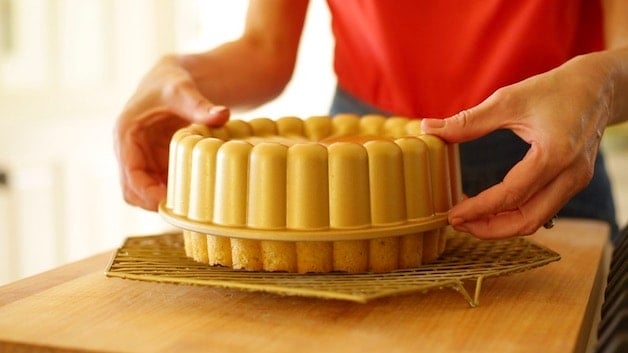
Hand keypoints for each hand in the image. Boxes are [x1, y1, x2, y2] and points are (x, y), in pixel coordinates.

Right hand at [114, 55, 229, 210]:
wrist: (173, 79)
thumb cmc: (172, 81)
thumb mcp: (183, 90)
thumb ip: (200, 104)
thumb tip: (223, 114)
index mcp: (126, 134)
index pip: (130, 174)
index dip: (147, 192)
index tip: (170, 202)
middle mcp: (129, 151)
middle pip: (133, 191)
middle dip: (155, 202)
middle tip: (185, 209)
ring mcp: (142, 160)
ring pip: (145, 194)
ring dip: (165, 201)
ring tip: (194, 205)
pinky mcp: (156, 164)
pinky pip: (160, 187)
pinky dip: (175, 194)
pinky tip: (197, 195)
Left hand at [421, 54, 611, 237]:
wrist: (599, 86)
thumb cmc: (555, 88)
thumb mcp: (509, 100)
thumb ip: (468, 121)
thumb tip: (428, 129)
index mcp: (554, 154)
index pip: (512, 196)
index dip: (479, 210)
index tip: (452, 216)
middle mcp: (570, 175)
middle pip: (528, 220)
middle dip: (489, 229)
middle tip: (458, 223)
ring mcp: (575, 181)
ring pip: (537, 220)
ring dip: (502, 225)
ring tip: (470, 219)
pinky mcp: (573, 182)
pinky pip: (544, 209)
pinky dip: (516, 215)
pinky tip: (492, 207)